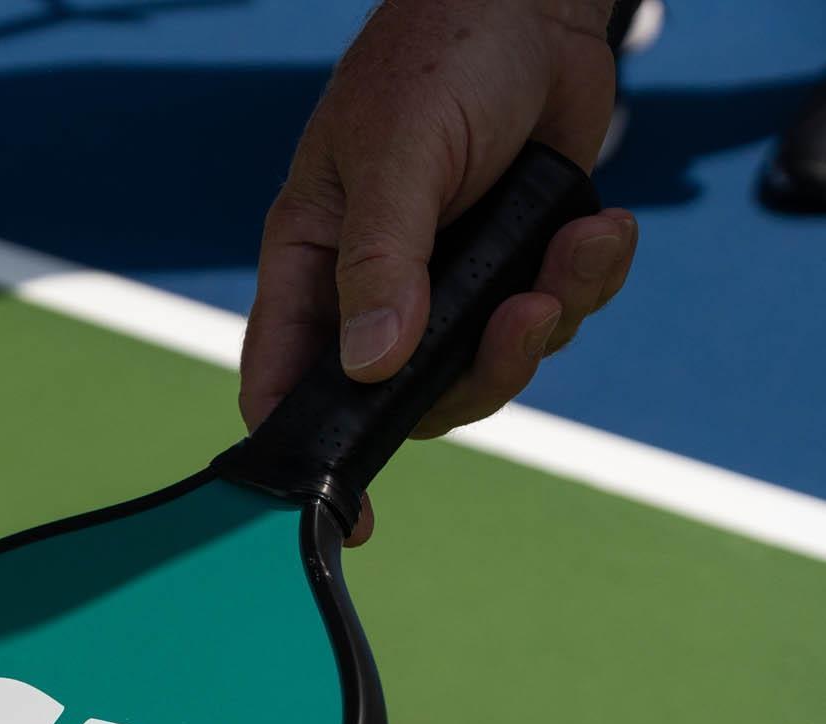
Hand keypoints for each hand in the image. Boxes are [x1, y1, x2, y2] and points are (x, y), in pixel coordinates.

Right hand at [240, 0, 636, 543]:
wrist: (535, 6)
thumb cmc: (437, 62)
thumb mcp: (397, 156)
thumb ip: (382, 263)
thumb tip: (370, 368)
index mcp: (313, 264)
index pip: (286, 378)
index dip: (305, 449)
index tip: (344, 510)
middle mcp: (374, 289)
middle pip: (406, 395)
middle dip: (478, 373)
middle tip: (523, 323)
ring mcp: (448, 284)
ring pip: (488, 365)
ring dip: (547, 322)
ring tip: (579, 249)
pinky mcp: (518, 265)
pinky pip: (551, 317)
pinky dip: (587, 281)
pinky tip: (600, 228)